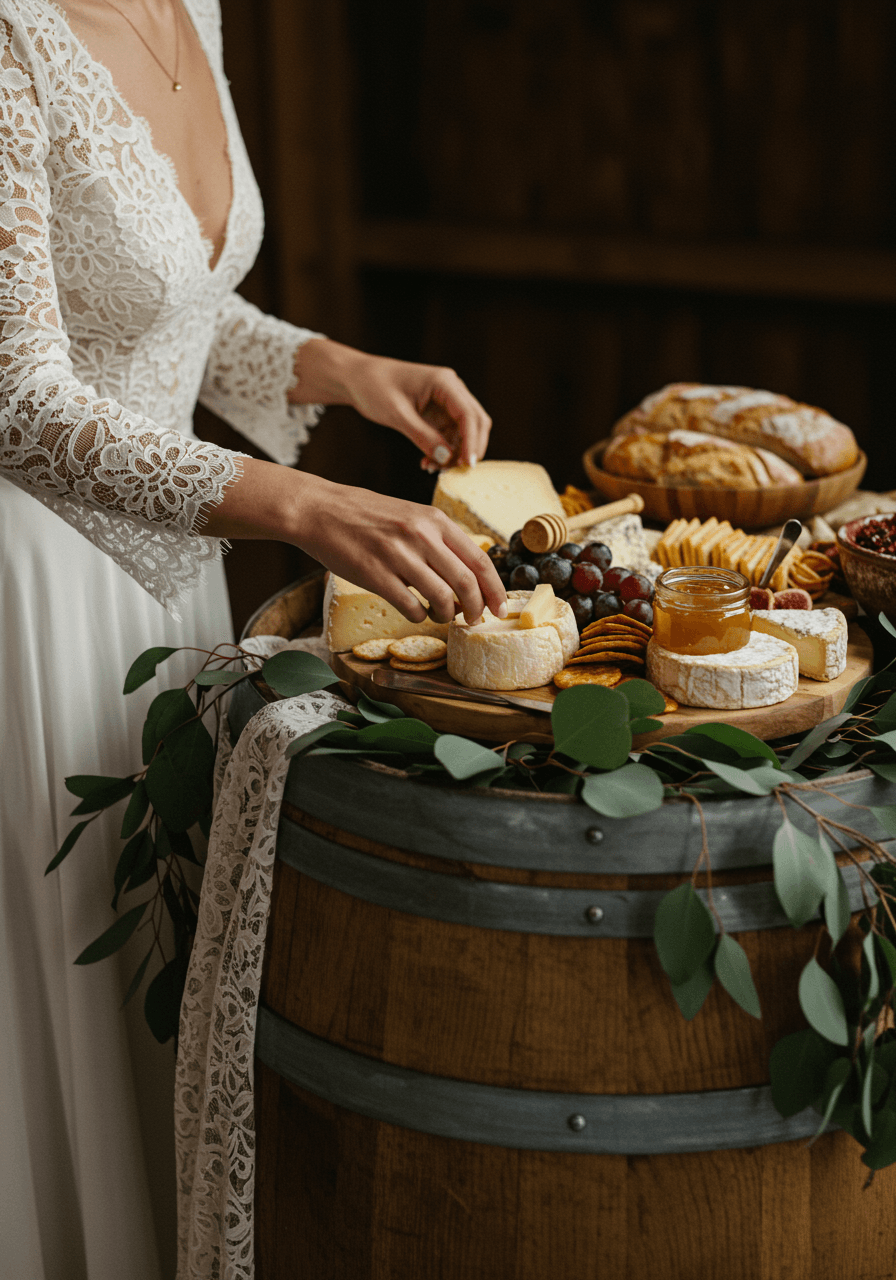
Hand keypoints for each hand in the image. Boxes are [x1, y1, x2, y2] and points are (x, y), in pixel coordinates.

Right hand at [202, 462, 507, 624]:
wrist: (319, 510)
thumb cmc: (364, 515)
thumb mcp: (409, 515)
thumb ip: (437, 539)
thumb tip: (466, 573)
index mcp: (433, 519)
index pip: (479, 559)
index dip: (495, 588)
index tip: (500, 607)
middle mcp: (420, 535)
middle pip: (466, 582)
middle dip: (476, 608)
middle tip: (474, 620)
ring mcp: (398, 555)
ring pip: (442, 597)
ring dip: (447, 614)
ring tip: (442, 616)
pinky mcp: (375, 575)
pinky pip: (411, 606)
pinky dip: (420, 615)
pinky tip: (416, 612)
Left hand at [290, 338, 491, 468]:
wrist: (356, 378)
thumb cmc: (373, 388)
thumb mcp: (397, 415)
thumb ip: (422, 436)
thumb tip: (447, 458)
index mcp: (444, 382)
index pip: (469, 415)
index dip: (472, 442)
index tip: (467, 466)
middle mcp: (451, 389)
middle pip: (475, 423)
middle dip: (469, 449)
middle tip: (456, 473)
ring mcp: (446, 401)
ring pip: (464, 432)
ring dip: (454, 453)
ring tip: (432, 469)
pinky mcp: (437, 413)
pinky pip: (449, 436)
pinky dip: (443, 451)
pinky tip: (428, 463)